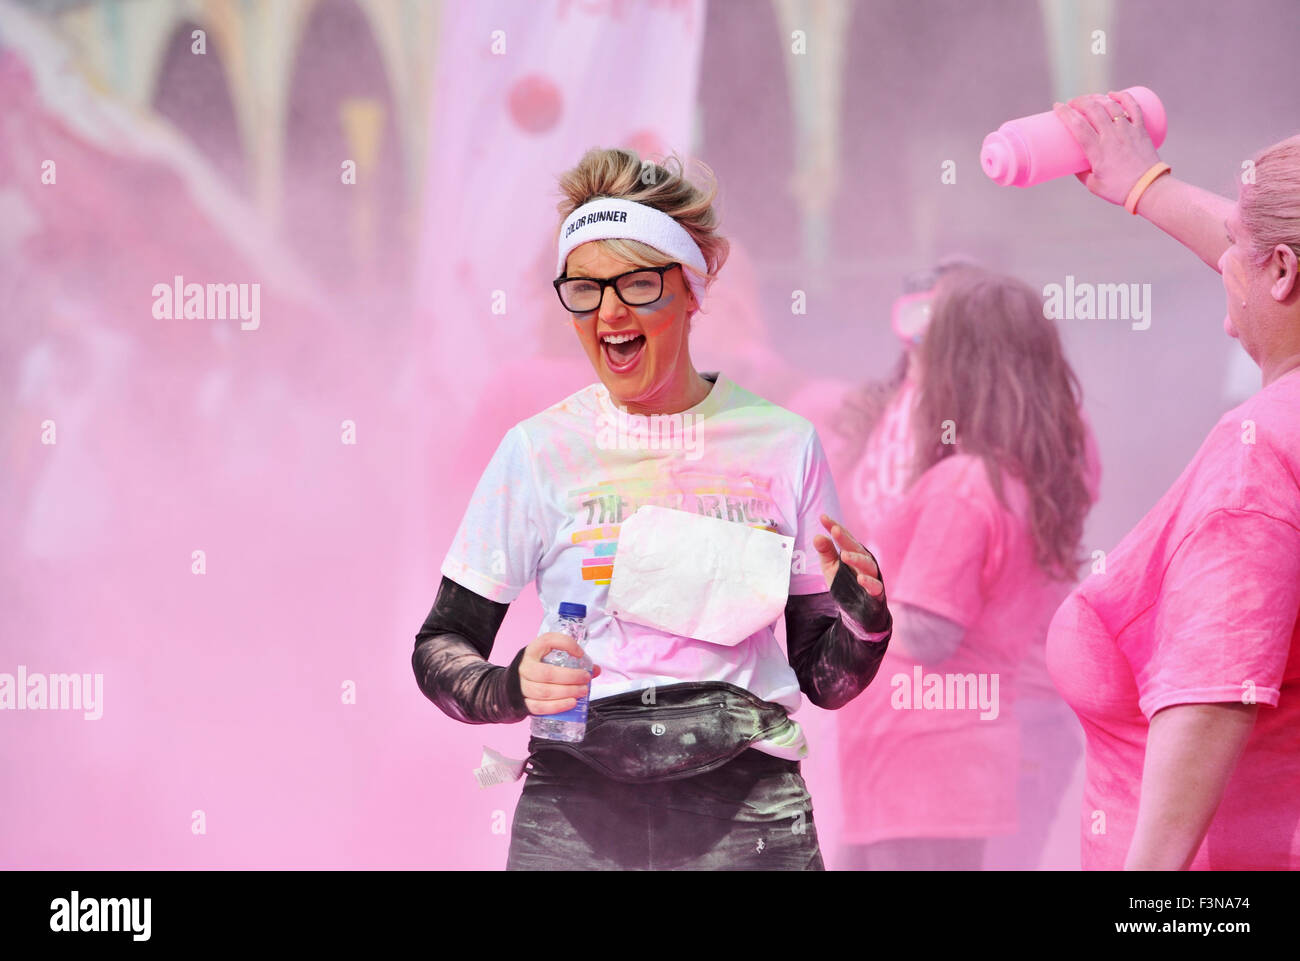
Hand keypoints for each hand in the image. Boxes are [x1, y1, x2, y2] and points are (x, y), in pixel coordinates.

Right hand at [519, 632, 600, 715]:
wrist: (516, 683)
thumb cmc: (539, 667)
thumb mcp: (551, 658)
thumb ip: (573, 662)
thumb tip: (596, 670)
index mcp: (532, 650)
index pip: (547, 641)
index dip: (566, 645)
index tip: (580, 654)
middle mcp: (525, 667)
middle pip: (547, 673)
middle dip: (570, 677)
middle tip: (586, 679)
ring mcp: (521, 686)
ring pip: (544, 692)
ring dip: (566, 693)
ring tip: (582, 692)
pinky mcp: (523, 703)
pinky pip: (539, 707)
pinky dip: (557, 706)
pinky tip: (571, 703)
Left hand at [813, 513, 883, 596]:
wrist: (857, 609)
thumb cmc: (845, 583)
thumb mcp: (831, 567)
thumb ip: (826, 552)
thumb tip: (817, 536)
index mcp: (853, 552)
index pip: (844, 537)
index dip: (834, 527)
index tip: (823, 518)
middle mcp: (864, 561)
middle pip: (856, 548)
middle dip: (846, 539)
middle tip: (834, 530)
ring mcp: (872, 576)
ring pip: (867, 565)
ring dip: (857, 559)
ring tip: (845, 555)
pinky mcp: (877, 593)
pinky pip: (876, 586)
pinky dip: (869, 583)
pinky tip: (860, 579)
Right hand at [1052, 90, 1160, 205]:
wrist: (1148, 188)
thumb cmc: (1119, 190)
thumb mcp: (1093, 185)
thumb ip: (1081, 173)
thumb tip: (1072, 163)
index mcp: (1098, 151)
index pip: (1078, 126)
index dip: (1065, 113)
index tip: (1057, 106)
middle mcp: (1112, 137)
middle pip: (1093, 110)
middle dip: (1079, 101)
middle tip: (1071, 102)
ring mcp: (1128, 131)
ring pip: (1111, 105)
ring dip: (1097, 98)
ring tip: (1088, 99)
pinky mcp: (1140, 129)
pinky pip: (1133, 107)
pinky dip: (1123, 97)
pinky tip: (1113, 94)